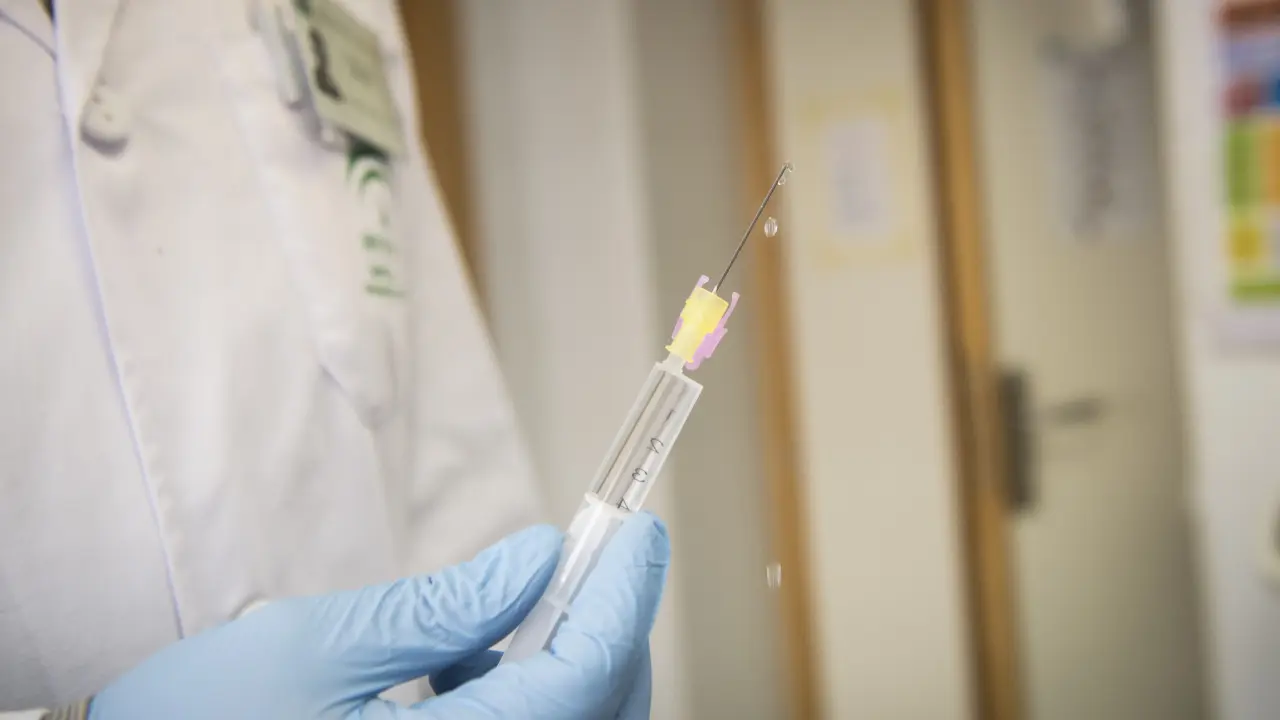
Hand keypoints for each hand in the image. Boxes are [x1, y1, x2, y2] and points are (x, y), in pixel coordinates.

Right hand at [88, 513, 669, 719]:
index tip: (639, 529)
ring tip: (528, 596)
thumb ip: (442, 607)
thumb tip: (540, 557)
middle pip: (597, 716)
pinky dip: (525, 696)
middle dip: (611, 630)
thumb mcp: (315, 648)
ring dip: (573, 660)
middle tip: (600, 555)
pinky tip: (470, 657)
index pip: (582, 682)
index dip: (623, 599)